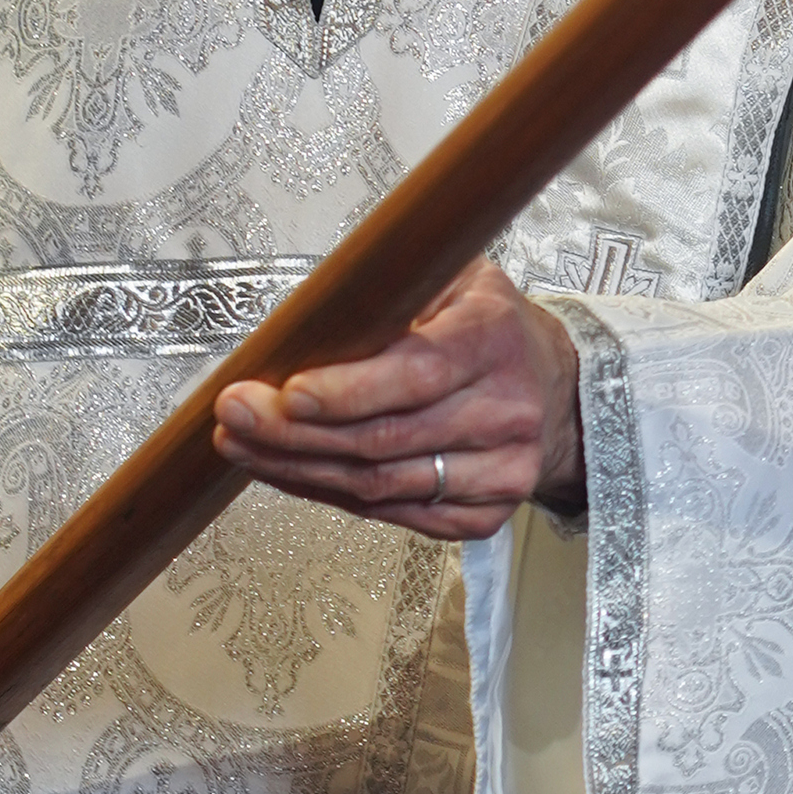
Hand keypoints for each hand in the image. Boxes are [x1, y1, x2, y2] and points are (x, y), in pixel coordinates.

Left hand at [212, 259, 584, 542]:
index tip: (288, 394)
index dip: (348, 391)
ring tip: (245, 445)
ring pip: (382, 485)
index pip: (419, 373)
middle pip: (386, 439)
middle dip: (295, 434)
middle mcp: (506, 410)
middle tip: (236, 416)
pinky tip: (294, 473)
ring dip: (301, 469)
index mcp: (495, 339)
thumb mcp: (452, 278)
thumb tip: (304, 317)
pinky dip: (334, 496)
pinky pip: (395, 515)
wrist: (556, 390)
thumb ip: (390, 290)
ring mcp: (501, 470)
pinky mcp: (486, 514)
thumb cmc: (488, 328)